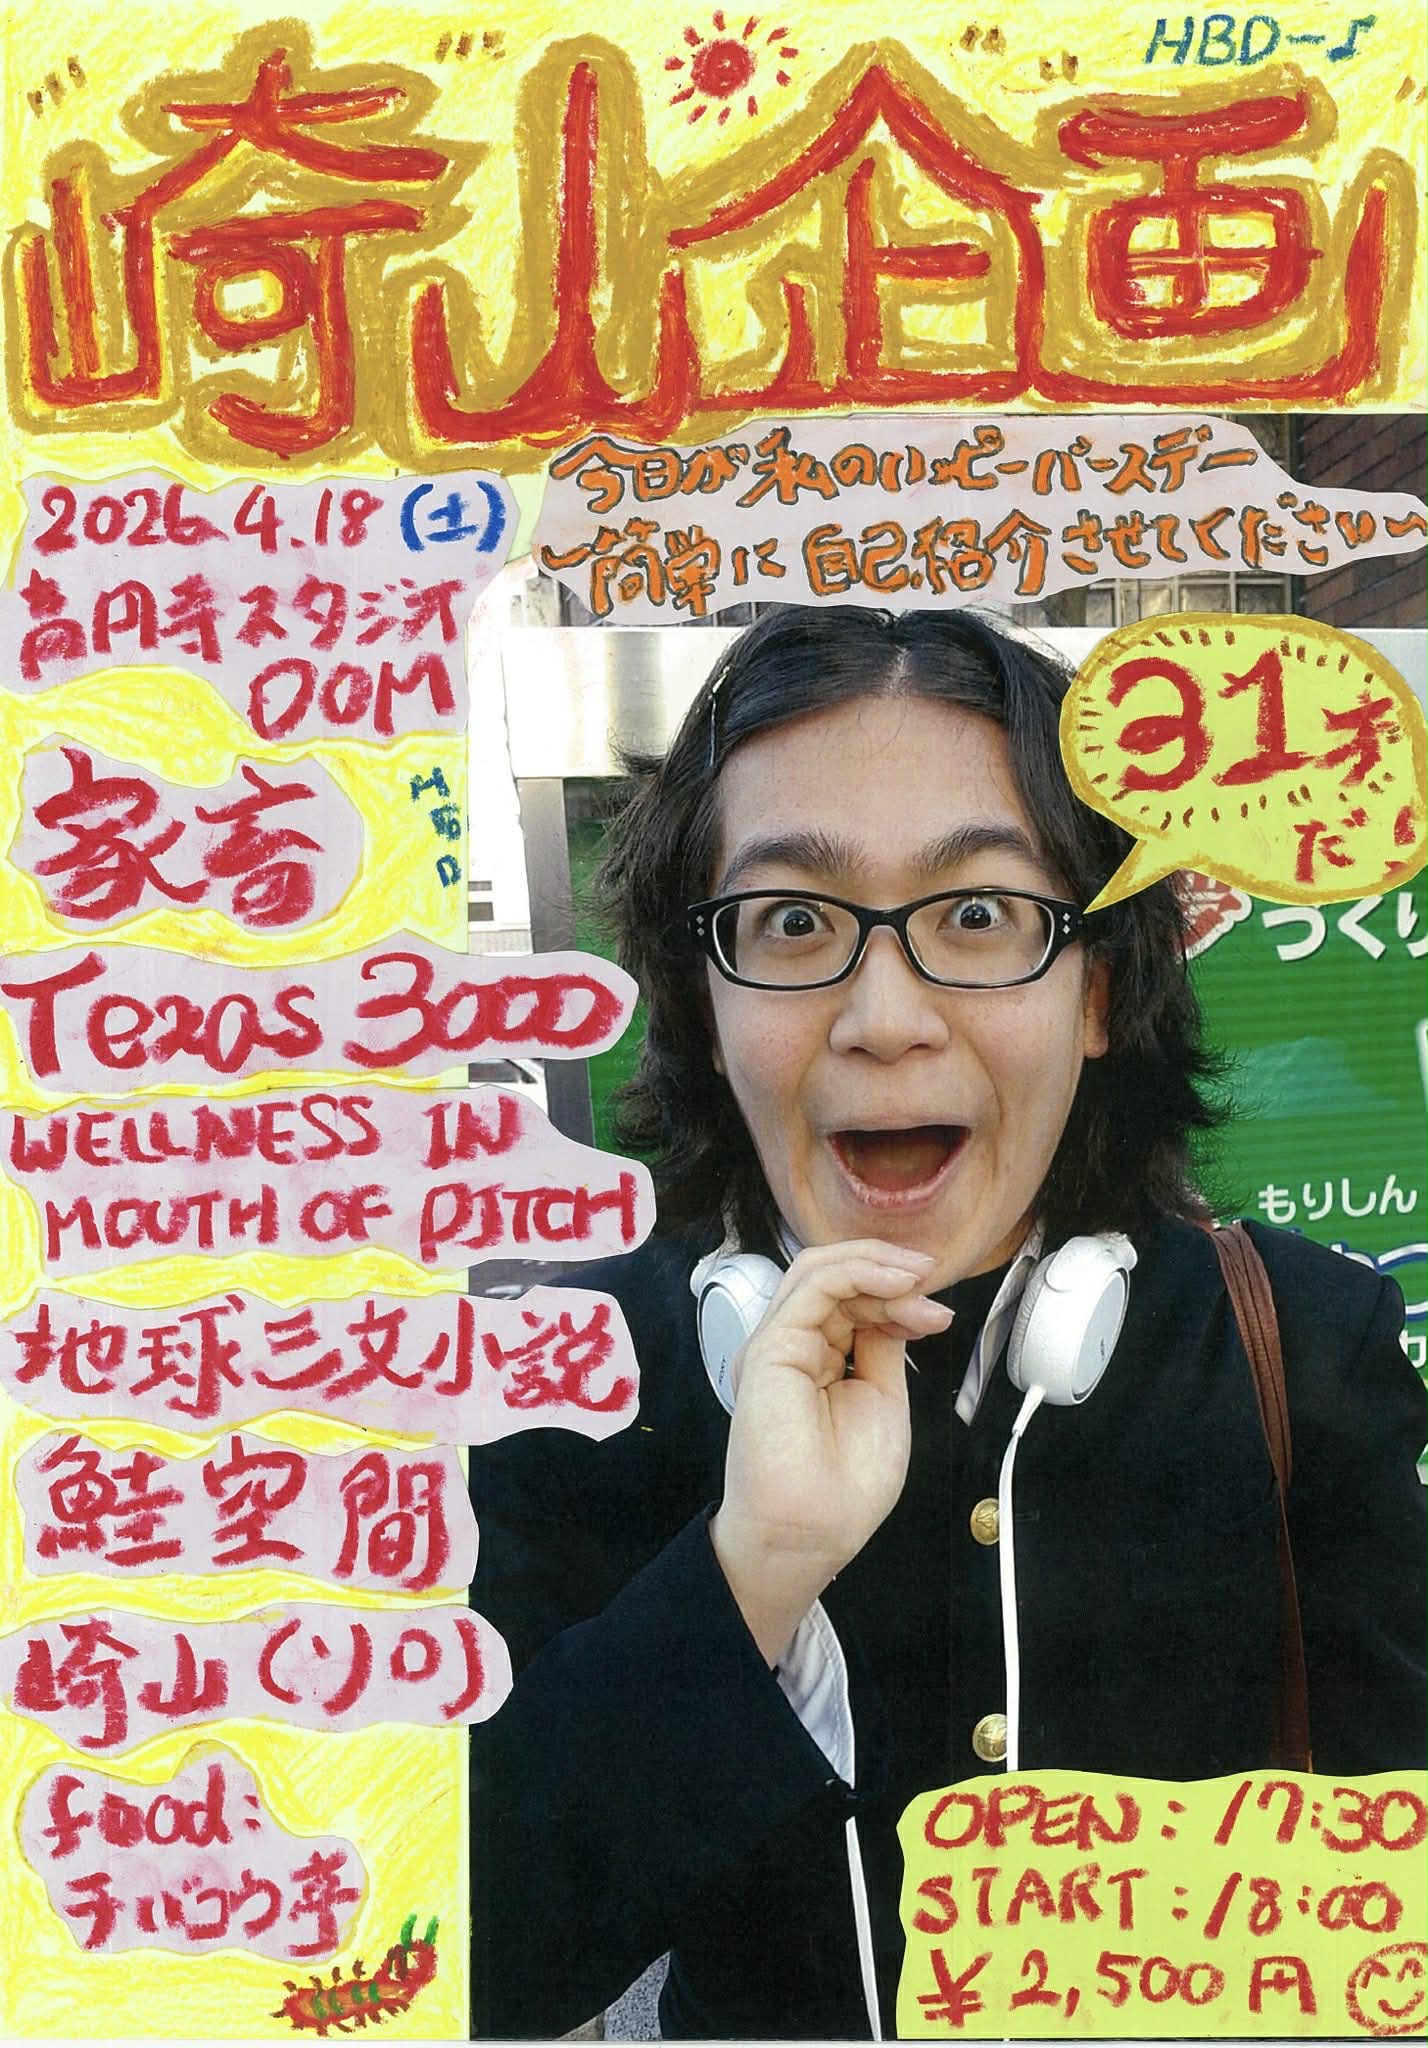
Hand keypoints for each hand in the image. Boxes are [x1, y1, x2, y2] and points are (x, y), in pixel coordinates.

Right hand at [709, 1241, 952, 1665]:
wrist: (813, 1531)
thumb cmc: (845, 1486)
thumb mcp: (882, 1398)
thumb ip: (882, 1346)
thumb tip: (902, 1305)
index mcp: (815, 1359)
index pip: (850, 1300)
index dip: (895, 1292)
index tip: (937, 1309)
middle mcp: (793, 1345)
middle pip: (835, 1277)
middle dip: (889, 1271)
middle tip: (931, 1278)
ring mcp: (778, 1343)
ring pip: (819, 1270)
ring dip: (876, 1264)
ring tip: (917, 1277)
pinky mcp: (770, 1346)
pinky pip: (813, 1286)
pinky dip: (858, 1273)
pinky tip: (896, 1284)